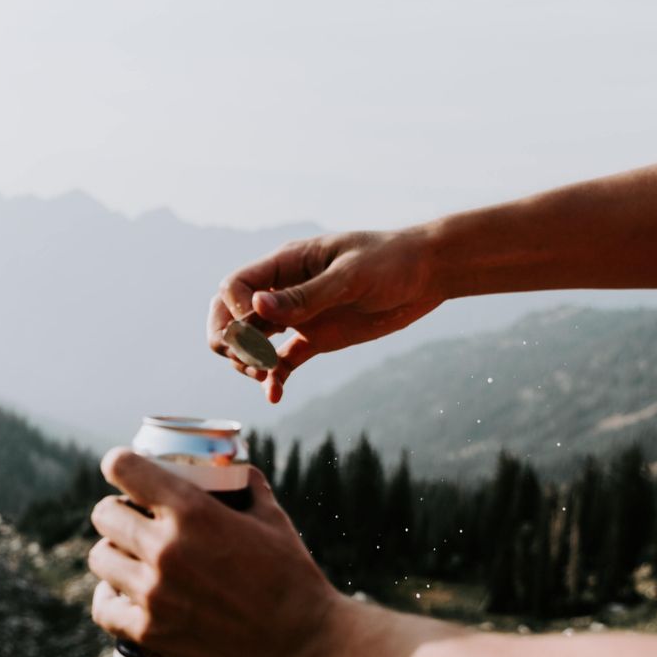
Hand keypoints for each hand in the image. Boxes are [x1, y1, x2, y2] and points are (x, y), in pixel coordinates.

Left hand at [87, 447, 345, 656]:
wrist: (304, 647)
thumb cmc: (294, 579)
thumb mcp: (274, 519)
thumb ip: (249, 487)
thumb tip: (235, 469)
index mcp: (193, 511)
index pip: (124, 468)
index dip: (119, 464)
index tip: (121, 469)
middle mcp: (165, 548)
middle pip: (105, 515)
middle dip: (117, 511)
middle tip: (132, 520)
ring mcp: (153, 593)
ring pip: (100, 558)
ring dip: (111, 553)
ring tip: (128, 558)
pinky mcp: (151, 632)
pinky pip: (103, 608)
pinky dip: (109, 599)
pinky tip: (120, 594)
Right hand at [206, 227, 443, 402]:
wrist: (427, 274)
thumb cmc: (391, 261)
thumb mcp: (350, 276)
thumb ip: (305, 295)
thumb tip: (257, 307)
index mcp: (286, 263)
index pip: (235, 287)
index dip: (234, 312)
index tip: (254, 332)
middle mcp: (284, 290)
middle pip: (231, 315)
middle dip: (229, 340)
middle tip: (250, 361)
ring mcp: (299, 315)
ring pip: (252, 341)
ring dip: (249, 362)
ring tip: (266, 377)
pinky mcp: (316, 338)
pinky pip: (283, 361)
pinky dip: (274, 379)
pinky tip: (274, 395)